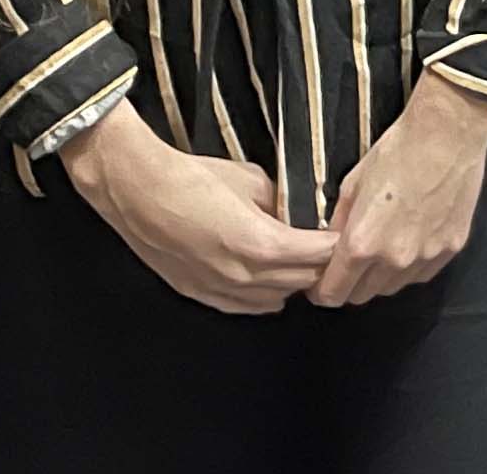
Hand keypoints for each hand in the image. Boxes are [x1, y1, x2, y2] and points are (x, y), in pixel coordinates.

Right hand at [63, 102, 336, 314]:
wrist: (140, 193)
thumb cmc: (194, 179)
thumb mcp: (252, 181)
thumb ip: (280, 204)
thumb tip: (296, 215)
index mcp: (261, 244)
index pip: (317, 256)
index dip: (336, 246)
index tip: (346, 234)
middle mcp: (243, 276)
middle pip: (301, 281)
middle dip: (320, 265)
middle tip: (330, 247)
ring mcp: (220, 290)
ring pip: (276, 299)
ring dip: (293, 282)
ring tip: (301, 261)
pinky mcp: (200, 294)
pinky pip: (246, 306)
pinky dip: (265, 295)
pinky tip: (269, 279)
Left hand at [308, 71, 486, 306]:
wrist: (448, 132)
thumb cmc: (397, 150)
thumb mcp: (352, 185)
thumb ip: (338, 224)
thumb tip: (330, 247)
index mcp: (361, 244)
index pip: (332, 295)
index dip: (322, 290)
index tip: (322, 281)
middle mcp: (393, 260)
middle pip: (362, 296)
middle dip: (351, 284)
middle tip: (352, 262)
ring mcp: (425, 256)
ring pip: (393, 288)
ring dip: (382, 277)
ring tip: (384, 247)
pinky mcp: (451, 248)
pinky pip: (422, 273)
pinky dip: (411, 266)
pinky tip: (411, 240)